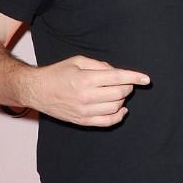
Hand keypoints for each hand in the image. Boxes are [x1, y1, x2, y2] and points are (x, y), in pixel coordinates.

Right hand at [24, 55, 149, 126]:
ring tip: (115, 92)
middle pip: (120, 93)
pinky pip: (107, 121)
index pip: (118, 78)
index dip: (135, 77)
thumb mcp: (78, 61)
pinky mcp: (82, 120)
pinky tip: (121, 109)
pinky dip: (119, 116)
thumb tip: (118, 73)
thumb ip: (100, 65)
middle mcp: (86, 96)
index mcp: (86, 79)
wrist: (35, 90)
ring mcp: (84, 110)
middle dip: (127, 86)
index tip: (146, 79)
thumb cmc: (57, 73)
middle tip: (123, 82)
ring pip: (116, 107)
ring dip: (122, 99)